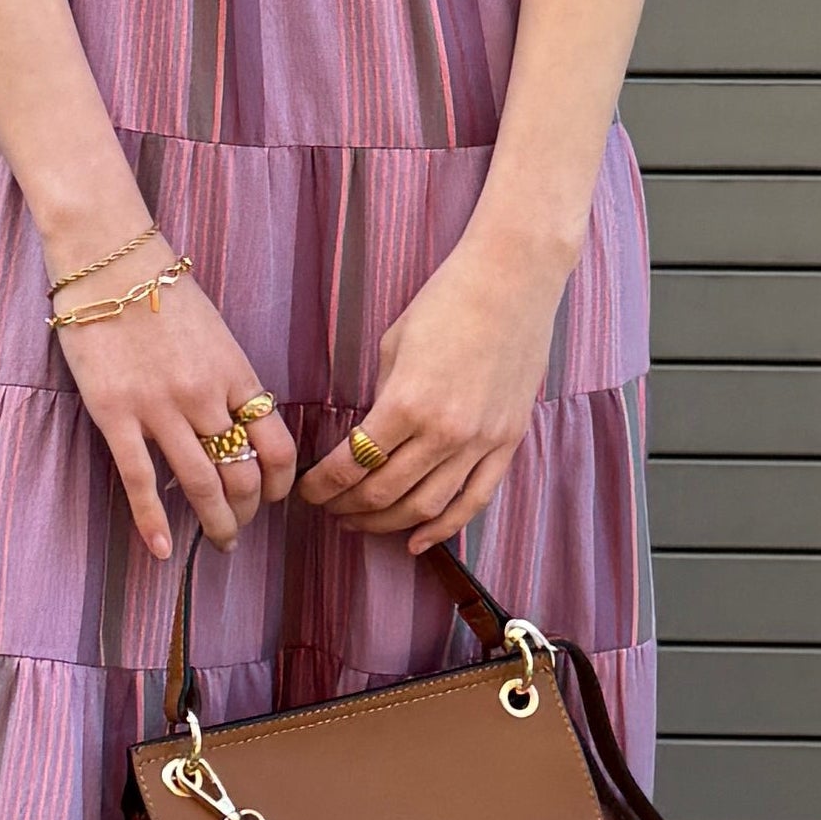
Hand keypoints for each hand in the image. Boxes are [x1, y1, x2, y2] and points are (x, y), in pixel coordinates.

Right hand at [48, 232, 298, 562]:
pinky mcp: (116, 414)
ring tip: (219, 542)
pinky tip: (163, 549)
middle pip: (242, 473)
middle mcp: (205, 395)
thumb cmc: (160, 290)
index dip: (281, 482)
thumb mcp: (215, 333)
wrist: (108, 259)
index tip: (274, 497)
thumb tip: (238, 428)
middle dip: (248, 511)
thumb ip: (228, 381)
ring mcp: (160, 407)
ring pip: (201, 484)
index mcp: (235, 373)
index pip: (277, 445)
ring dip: (216, 523)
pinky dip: (154, 522)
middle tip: (240, 529)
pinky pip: (141, 479)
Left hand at [300, 224, 568, 556]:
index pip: (351, 465)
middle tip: (328, 509)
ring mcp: (481, 441)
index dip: (322, 486)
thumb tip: (365, 440)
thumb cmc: (447, 301)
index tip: (307, 491)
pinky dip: (444, 527)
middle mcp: (444, 432)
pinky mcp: (508, 441)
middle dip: (347, 507)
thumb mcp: (394, 346)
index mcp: (407, 403)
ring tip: (362, 522)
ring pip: (427, 507)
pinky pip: (474, 500)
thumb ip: (381, 400)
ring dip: (387, 523)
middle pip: (384, 493)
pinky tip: (418, 541)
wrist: (513, 279)